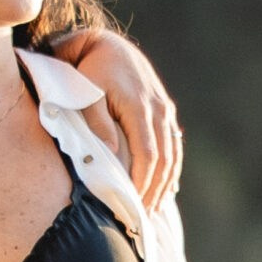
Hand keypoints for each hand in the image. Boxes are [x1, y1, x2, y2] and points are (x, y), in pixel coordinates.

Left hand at [70, 33, 181, 207]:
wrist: (107, 46)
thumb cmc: (89, 73)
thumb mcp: (87, 94)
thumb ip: (97, 122)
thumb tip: (109, 153)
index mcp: (140, 107)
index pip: (148, 155)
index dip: (143, 182)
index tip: (133, 203)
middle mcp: (158, 109)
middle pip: (164, 159)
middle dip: (155, 189)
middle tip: (143, 215)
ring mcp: (164, 109)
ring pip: (173, 153)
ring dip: (165, 182)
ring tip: (154, 207)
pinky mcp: (164, 110)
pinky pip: (174, 144)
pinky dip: (172, 167)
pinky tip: (168, 186)